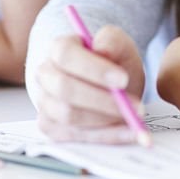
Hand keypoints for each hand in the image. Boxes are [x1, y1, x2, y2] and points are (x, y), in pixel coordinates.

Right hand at [35, 26, 145, 142]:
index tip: (122, 79)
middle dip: (101, 100)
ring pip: (69, 116)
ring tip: (133, 117)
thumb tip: (103, 51)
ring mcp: (45, 103)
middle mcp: (46, 75)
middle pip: (64, 89)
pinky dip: (106, 136)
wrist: (114, 86)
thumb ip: (112, 41)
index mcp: (58, 48)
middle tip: (133, 105)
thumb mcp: (120, 44)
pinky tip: (128, 132)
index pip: (66, 55)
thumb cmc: (114, 61)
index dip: (93, 69)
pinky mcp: (51, 128)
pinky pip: (76, 137)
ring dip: (105, 119)